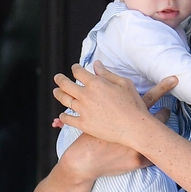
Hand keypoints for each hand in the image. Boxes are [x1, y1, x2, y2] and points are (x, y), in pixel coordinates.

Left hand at [54, 61, 177, 146]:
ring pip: (65, 100)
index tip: (74, 68)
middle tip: (57, 77)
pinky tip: (62, 114)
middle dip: (60, 79)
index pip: (78, 72)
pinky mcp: (84, 125)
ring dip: (58, 94)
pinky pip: (68, 119)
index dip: (75, 68)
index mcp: (96, 83)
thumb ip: (107, 73)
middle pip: (66, 85)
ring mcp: (83, 111)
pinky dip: (63, 116)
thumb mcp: (123, 83)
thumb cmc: (132, 103)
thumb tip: (96, 64)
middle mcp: (86, 96)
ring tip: (56, 91)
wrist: (134, 127)